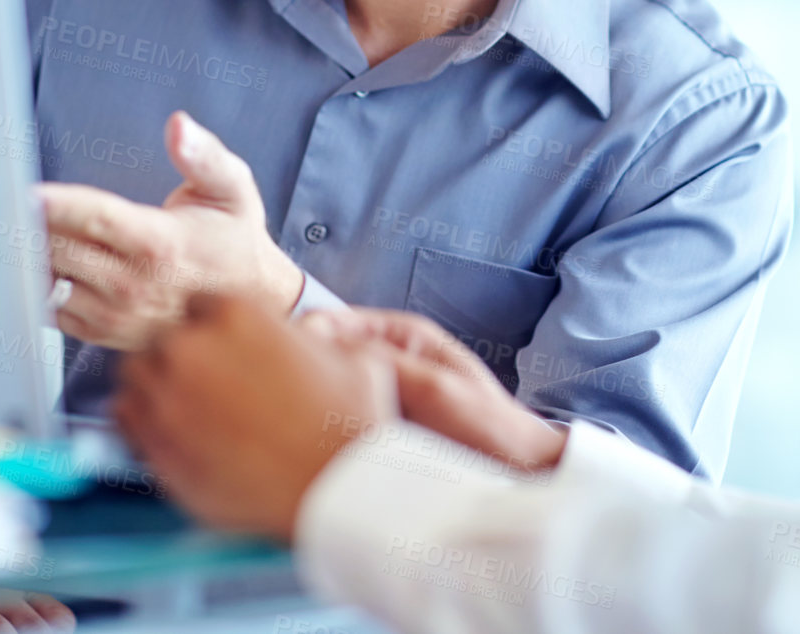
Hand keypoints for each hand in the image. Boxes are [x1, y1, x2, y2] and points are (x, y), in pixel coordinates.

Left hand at [36, 111, 303, 350]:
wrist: (252, 302)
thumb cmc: (234, 239)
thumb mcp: (232, 188)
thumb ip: (204, 155)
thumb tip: (179, 126)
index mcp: (162, 245)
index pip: (95, 219)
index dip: (54, 204)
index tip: (23, 191)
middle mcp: (136, 285)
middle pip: (61, 250)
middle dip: (27, 225)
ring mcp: (118, 315)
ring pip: (51, 283)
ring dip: (25, 257)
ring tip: (2, 231)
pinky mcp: (106, 333)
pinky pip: (53, 312)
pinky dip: (34, 287)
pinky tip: (25, 262)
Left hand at [114, 293, 397, 540]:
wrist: (336, 487)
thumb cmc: (349, 426)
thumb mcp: (354, 356)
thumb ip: (318, 336)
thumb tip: (308, 336)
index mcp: (238, 313)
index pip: (201, 302)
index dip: (215, 325)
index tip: (224, 345)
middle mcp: (194, 347)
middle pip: (164, 336)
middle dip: (184, 353)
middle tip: (207, 380)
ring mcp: (168, 395)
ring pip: (136, 372)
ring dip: (156, 382)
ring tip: (183, 403)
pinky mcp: (155, 442)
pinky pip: (124, 416)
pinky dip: (138, 418)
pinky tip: (166, 429)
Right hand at [302, 308, 566, 474]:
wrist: (519, 475)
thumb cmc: (489, 428)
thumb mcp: (437, 389)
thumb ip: (384, 363)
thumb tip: (323, 346)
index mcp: (401, 335)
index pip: (330, 323)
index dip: (300, 341)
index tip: (281, 367)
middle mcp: (385, 359)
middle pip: (322, 356)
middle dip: (302, 375)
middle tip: (287, 405)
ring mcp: (378, 394)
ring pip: (326, 391)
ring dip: (311, 406)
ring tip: (301, 430)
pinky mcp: (373, 429)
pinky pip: (336, 423)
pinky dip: (322, 432)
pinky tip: (315, 450)